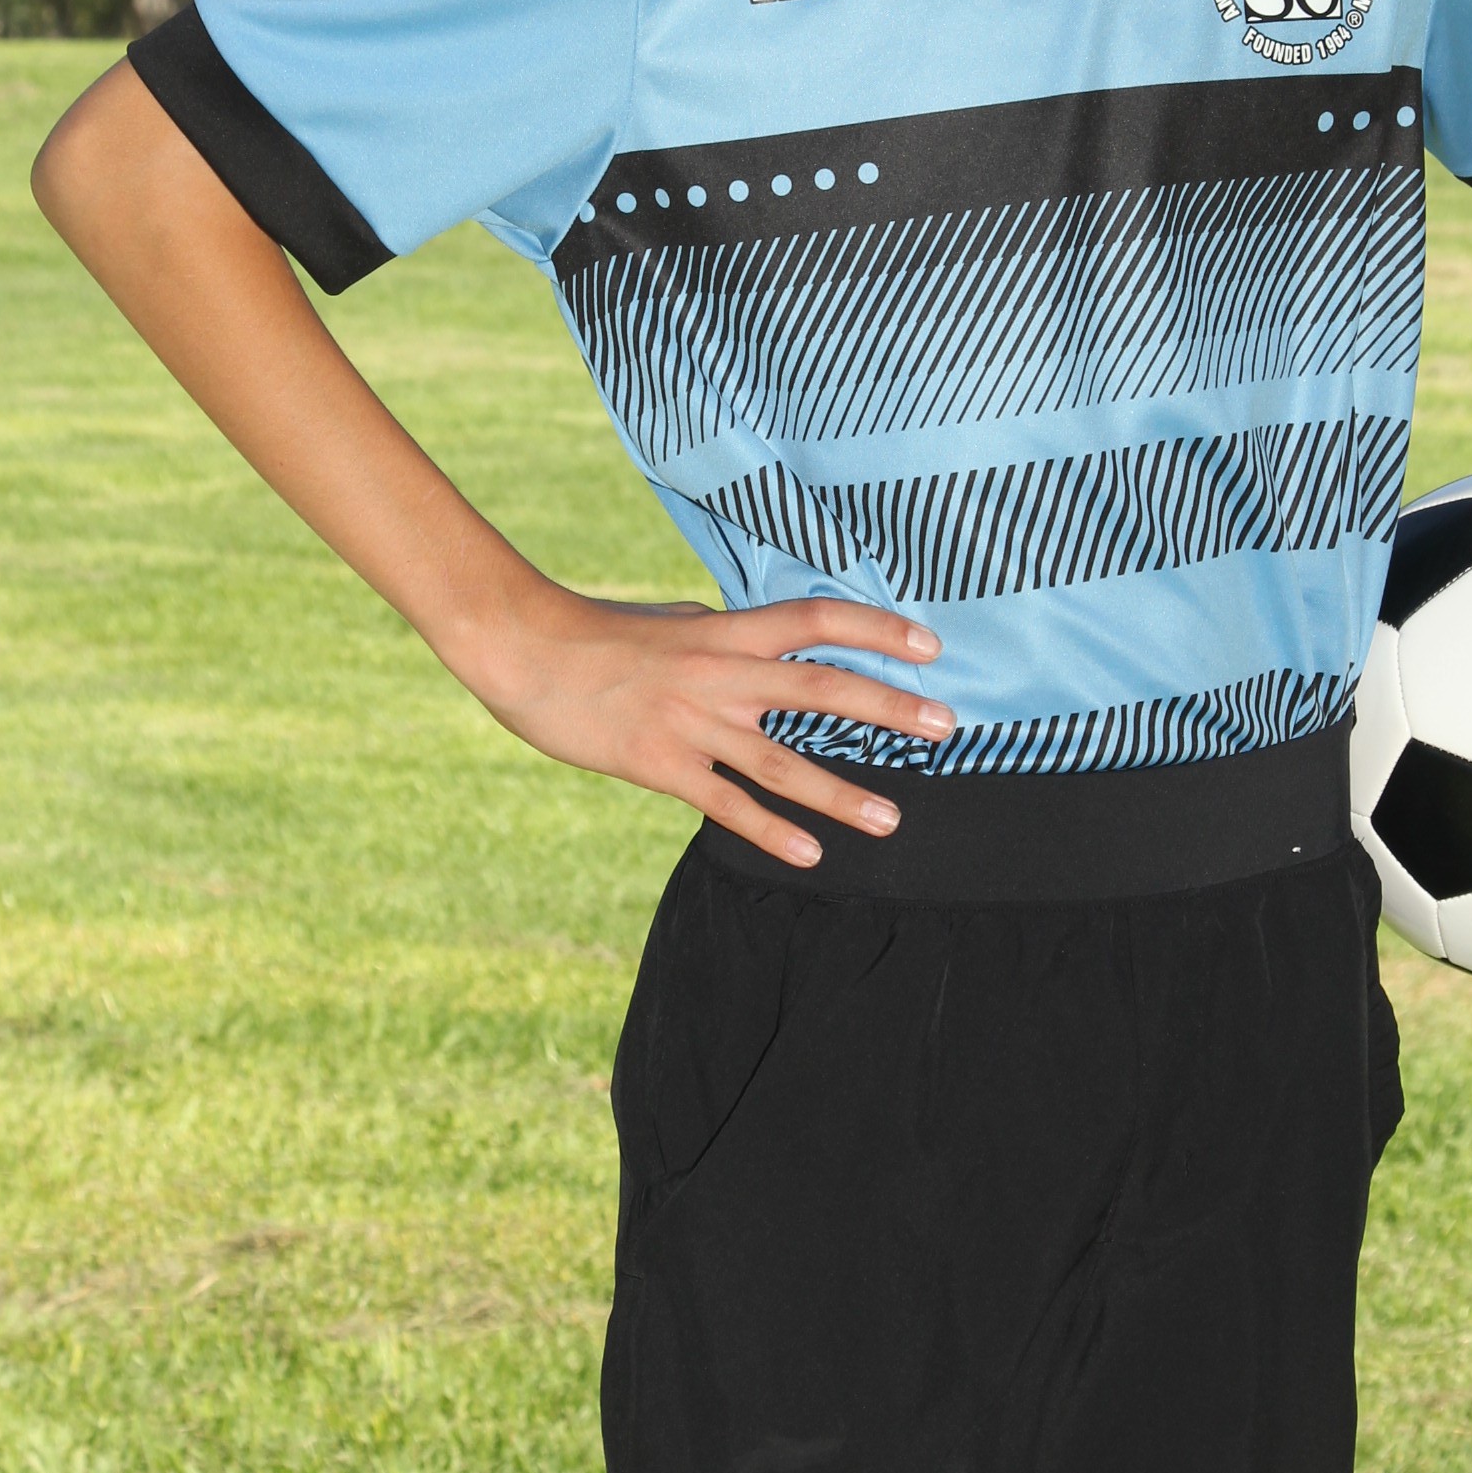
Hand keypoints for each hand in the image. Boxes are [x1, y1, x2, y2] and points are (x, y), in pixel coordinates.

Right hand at [468, 587, 953, 870]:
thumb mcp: (666, 617)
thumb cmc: (594, 630)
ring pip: (782, 762)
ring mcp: (692, 721)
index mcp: (726, 630)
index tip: (930, 643)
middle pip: (822, 688)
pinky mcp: (659, 764)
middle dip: (889, 708)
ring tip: (893, 820)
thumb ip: (709, 624)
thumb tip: (726, 619)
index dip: (877, 628)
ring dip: (842, 794)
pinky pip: (726, 803)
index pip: (817, 618)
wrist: (525, 650)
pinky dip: (770, 831)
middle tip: (946, 725)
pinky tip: (810, 855)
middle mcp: (720, 672)